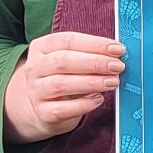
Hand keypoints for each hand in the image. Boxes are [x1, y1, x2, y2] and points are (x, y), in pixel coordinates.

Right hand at [3, 31, 125, 143]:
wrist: (46, 104)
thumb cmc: (66, 74)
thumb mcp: (74, 58)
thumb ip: (91, 53)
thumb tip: (117, 53)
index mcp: (42, 46)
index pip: (68, 40)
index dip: (95, 44)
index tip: (117, 49)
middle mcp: (34, 67)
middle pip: (64, 61)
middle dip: (95, 63)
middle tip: (118, 66)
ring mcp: (36, 91)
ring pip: (61, 84)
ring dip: (92, 82)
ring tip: (113, 82)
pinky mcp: (42, 112)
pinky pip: (61, 109)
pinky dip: (83, 104)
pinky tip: (98, 99)